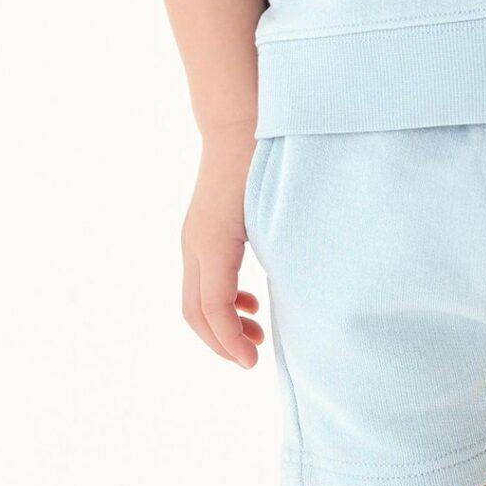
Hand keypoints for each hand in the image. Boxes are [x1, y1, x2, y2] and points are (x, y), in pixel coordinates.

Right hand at [181, 124, 265, 365]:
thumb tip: (293, 300)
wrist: (239, 123)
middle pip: (195, 313)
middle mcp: (194, 244)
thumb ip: (280, 257)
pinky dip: (219, 302)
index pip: (212, 310)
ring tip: (256, 334)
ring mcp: (192, 238)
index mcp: (212, 243)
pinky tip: (249, 302)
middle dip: (222, 343)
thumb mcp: (277, 215)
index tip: (255, 362)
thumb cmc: (267, 165)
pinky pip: (200, 280)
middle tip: (254, 359)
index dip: (231, 343)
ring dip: (220, 325)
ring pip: (194, 299)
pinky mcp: (200, 232)